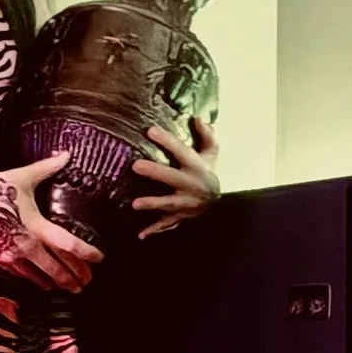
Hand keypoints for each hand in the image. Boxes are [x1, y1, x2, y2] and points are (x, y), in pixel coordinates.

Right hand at [0, 154, 101, 291]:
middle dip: (76, 276)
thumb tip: (66, 155)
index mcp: (35, 226)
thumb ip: (46, 168)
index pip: (69, 244)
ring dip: (58, 283)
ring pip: (42, 277)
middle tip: (88, 282)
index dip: (87, 254)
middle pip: (58, 268)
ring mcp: (11, 256)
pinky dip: (38, 281)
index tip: (100, 258)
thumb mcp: (20, 177)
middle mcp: (26, 245)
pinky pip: (23, 276)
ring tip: (72, 287)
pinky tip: (45, 284)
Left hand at [131, 114, 220, 238]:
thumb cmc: (207, 171)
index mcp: (197, 166)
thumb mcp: (211, 153)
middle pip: (172, 177)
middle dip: (155, 172)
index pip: (181, 150)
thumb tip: (198, 118)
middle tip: (135, 166)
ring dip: (152, 204)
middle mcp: (192, 184)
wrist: (216, 200)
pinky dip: (154, 229)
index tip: (151, 130)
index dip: (167, 140)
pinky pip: (167, 223)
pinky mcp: (180, 216)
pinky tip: (140, 234)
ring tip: (134, 204)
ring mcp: (186, 203)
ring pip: (169, 203)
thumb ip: (206, 135)